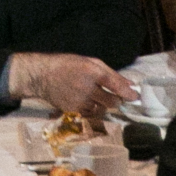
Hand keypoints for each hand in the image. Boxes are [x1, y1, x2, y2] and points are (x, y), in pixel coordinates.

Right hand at [9, 53, 135, 115]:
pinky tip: (85, 101)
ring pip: (102, 110)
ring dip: (103, 105)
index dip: (128, 93)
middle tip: (112, 95)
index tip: (134, 97)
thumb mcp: (89, 61)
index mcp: (92, 72)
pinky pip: (90, 114)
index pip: (115, 85)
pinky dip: (92, 109)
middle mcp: (87, 88)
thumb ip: (111, 73)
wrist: (41, 76)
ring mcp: (79, 101)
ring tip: (94, 96)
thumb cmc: (66, 65)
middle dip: (116, 100)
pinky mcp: (73, 110)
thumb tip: (130, 84)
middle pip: (112, 102)